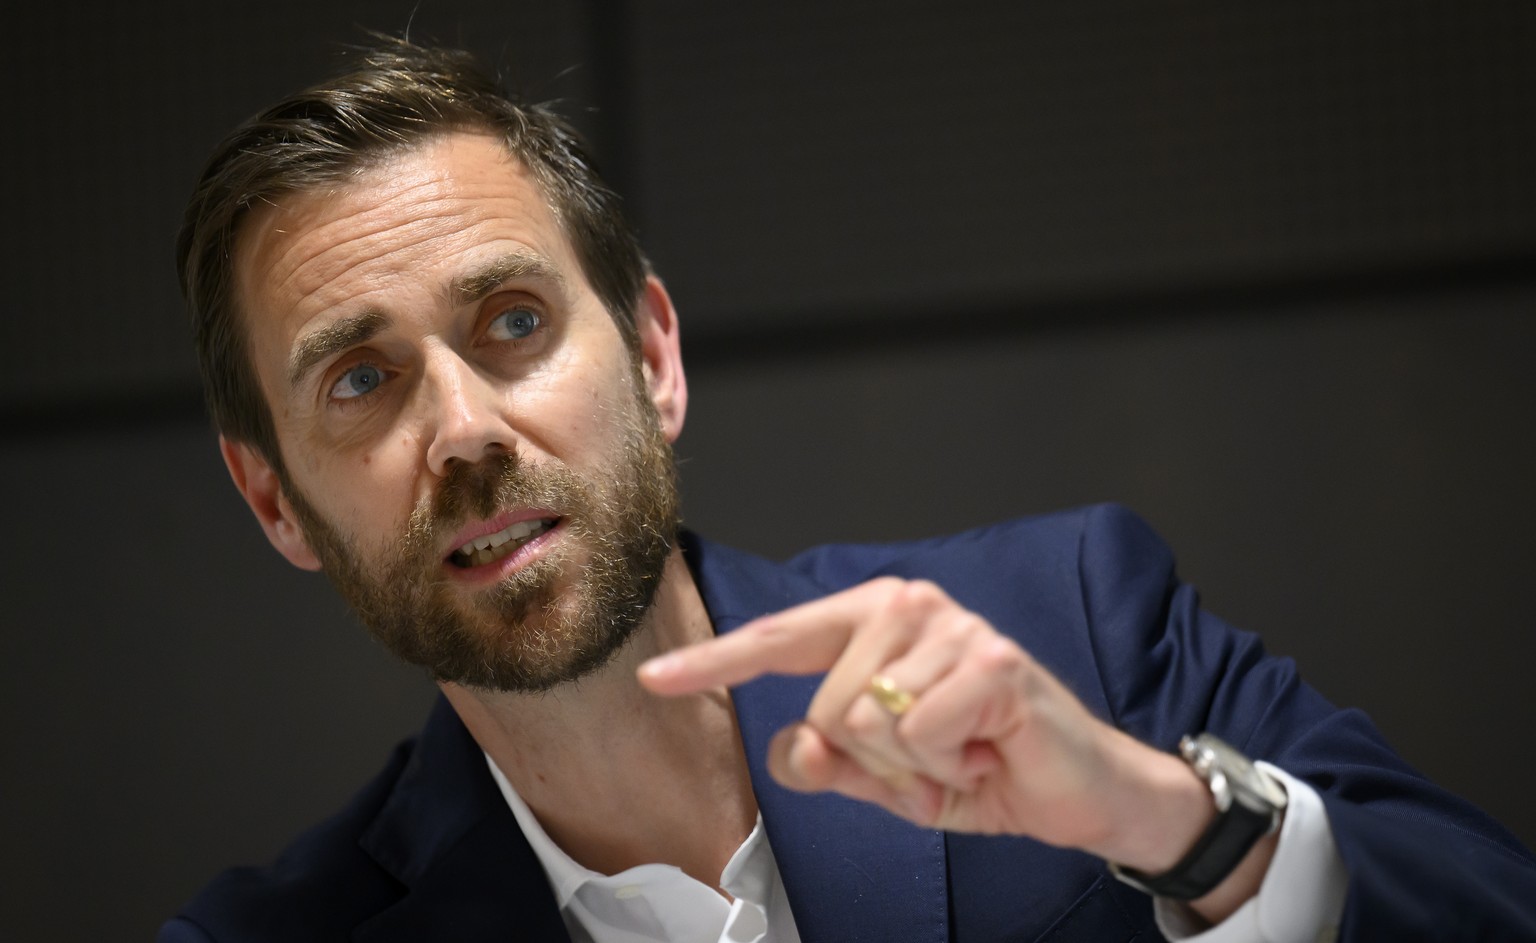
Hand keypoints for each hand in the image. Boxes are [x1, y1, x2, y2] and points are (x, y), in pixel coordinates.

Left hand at [638, 577, 1200, 862]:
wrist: (1077, 792)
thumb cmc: (979, 767)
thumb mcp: (886, 777)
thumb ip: (829, 761)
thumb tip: (795, 747)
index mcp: (875, 621)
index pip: (780, 641)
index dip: (716, 665)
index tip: (655, 680)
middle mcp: (909, 607)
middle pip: (822, 705)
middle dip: (873, 760)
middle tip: (932, 759)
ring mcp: (952, 628)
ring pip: (864, 721)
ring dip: (912, 766)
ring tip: (961, 752)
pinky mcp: (989, 661)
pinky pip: (916, 734)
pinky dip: (946, 766)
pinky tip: (985, 751)